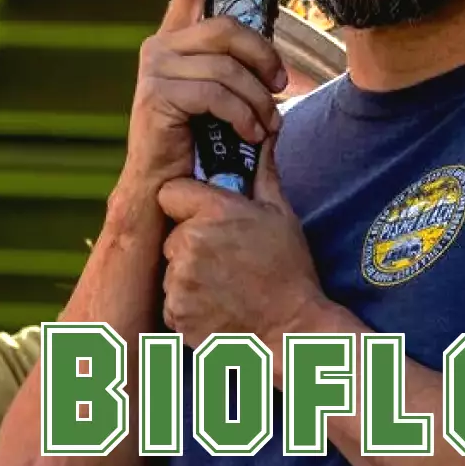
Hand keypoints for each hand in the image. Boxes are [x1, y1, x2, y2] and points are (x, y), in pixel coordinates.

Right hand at [124, 0, 287, 200]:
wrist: (164, 187)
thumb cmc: (197, 142)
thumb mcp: (219, 94)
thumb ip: (233, 65)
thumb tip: (269, 49)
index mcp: (174, 40)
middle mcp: (159, 47)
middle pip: (226, 28)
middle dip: (264, 56)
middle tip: (281, 87)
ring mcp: (154, 70)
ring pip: (227, 66)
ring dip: (258, 99)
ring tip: (267, 124)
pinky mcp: (157, 95)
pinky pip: (216, 93)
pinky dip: (244, 115)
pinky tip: (252, 134)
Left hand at [158, 139, 327, 359]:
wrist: (294, 331)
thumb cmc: (290, 271)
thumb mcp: (280, 216)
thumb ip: (262, 173)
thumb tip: (265, 134)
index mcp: (213, 212)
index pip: (170, 191)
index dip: (186, 202)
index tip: (204, 216)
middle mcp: (190, 242)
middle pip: (171, 231)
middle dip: (190, 241)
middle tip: (226, 258)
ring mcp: (180, 280)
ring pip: (171, 266)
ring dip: (189, 274)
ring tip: (226, 284)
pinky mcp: (176, 311)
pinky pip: (171, 298)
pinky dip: (188, 304)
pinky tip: (218, 306)